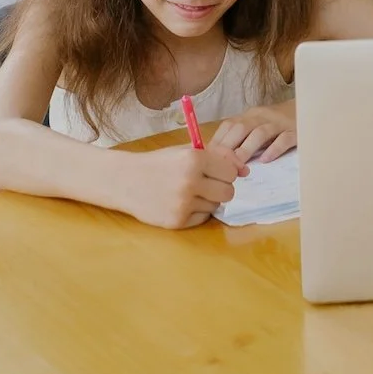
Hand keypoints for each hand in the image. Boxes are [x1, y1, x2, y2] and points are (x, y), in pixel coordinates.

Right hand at [122, 142, 239, 228]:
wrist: (126, 181)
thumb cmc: (159, 163)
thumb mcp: (186, 152)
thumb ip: (217, 158)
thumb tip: (246, 170)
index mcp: (194, 159)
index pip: (231, 172)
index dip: (224, 173)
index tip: (214, 172)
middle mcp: (190, 181)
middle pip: (228, 192)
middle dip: (220, 188)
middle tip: (206, 184)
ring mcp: (183, 203)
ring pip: (215, 206)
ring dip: (207, 200)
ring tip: (188, 192)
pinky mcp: (177, 221)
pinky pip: (202, 218)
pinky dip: (196, 212)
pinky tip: (181, 203)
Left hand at [212, 103, 296, 163]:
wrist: (309, 108)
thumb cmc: (278, 123)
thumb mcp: (257, 125)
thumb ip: (241, 137)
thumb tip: (217, 157)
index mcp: (250, 116)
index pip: (228, 126)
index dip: (217, 143)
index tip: (207, 160)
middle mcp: (262, 117)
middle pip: (241, 128)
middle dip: (228, 147)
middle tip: (220, 167)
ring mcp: (279, 124)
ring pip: (260, 133)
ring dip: (246, 148)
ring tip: (238, 165)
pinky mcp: (295, 131)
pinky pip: (283, 139)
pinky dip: (273, 149)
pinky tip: (265, 160)